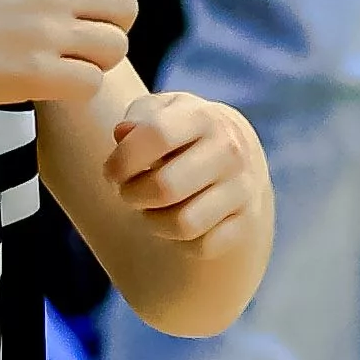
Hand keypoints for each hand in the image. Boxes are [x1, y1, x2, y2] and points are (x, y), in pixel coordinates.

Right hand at [0, 0, 139, 117]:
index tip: (80, 11)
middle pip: (125, 7)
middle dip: (110, 27)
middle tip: (81, 43)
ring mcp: (47, 33)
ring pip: (116, 47)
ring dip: (96, 61)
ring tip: (65, 65)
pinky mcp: (39, 74)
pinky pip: (92, 83)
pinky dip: (77, 89)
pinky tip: (51, 86)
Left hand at [98, 82, 267, 253]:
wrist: (234, 151)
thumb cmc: (179, 132)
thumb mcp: (157, 113)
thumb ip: (137, 119)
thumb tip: (123, 134)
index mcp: (203, 117)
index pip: (156, 135)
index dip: (122, 159)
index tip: (111, 171)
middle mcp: (229, 151)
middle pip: (165, 188)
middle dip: (132, 195)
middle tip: (127, 192)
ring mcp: (244, 187)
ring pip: (183, 224)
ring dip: (154, 221)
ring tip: (150, 208)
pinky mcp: (248, 221)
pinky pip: (203, 247)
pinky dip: (181, 242)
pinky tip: (177, 221)